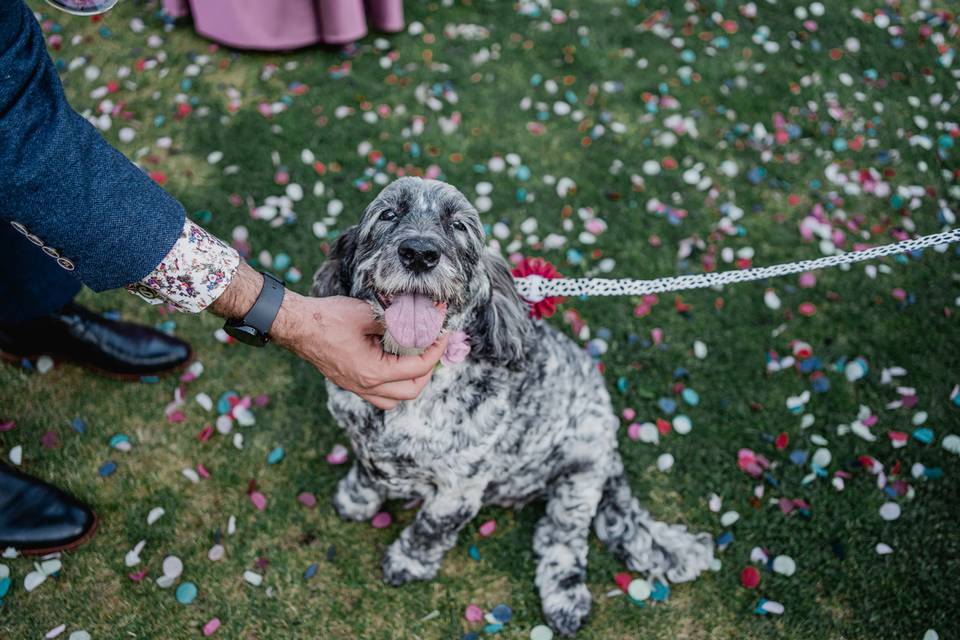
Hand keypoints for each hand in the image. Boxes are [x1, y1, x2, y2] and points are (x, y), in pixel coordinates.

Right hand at [270, 291, 447, 409]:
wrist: (296, 325)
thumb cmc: (328, 318)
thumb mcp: (367, 314)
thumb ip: (395, 322)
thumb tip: (418, 320)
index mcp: (373, 372)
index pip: (417, 369)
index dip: (435, 351)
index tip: (442, 335)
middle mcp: (365, 386)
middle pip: (411, 392)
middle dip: (428, 370)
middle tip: (432, 348)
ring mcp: (356, 387)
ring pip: (394, 399)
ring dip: (410, 382)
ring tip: (415, 358)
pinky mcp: (350, 382)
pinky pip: (379, 394)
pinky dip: (392, 382)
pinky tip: (393, 359)